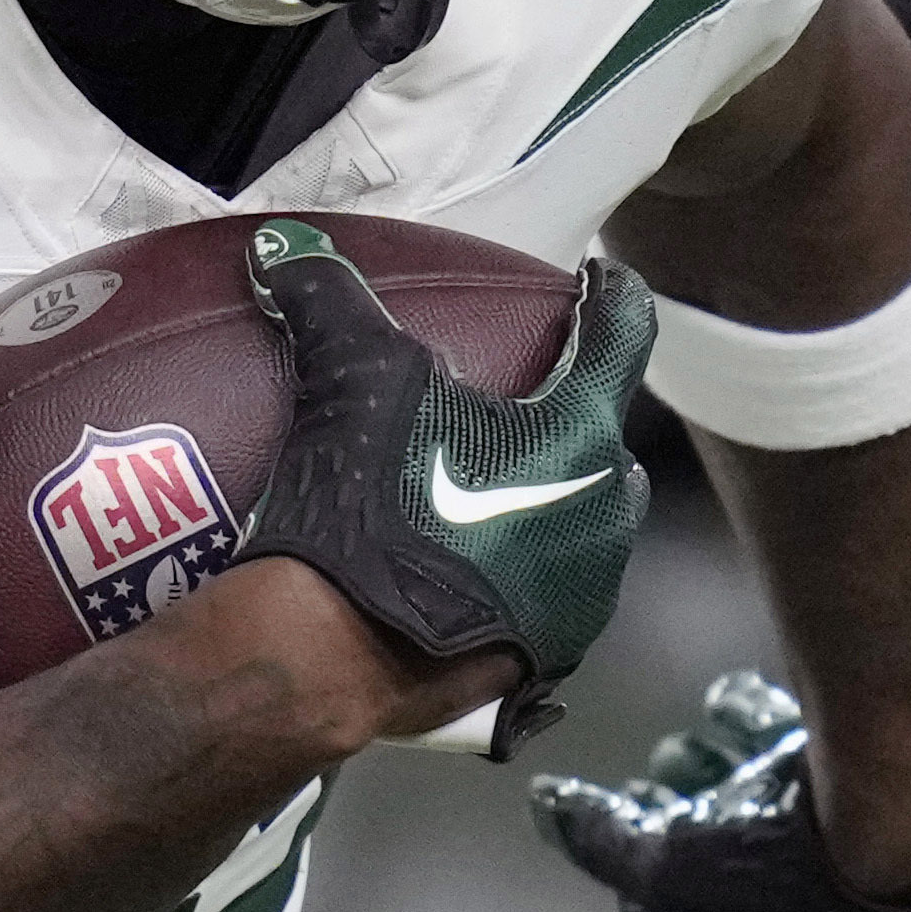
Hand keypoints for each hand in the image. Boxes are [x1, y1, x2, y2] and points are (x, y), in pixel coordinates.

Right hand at [247, 227, 653, 711]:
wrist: (339, 659)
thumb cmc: (366, 510)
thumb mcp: (349, 384)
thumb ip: (330, 303)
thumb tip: (287, 252)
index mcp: (581, 436)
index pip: (623, 335)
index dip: (611, 295)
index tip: (600, 281)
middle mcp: (603, 517)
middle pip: (605, 440)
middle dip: (575, 417)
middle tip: (521, 401)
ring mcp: (581, 596)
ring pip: (583, 524)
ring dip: (551, 499)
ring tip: (492, 487)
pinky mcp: (546, 656)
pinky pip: (546, 592)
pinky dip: (519, 569)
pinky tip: (468, 564)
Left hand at [531, 666, 910, 911]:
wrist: (904, 800)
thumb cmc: (773, 863)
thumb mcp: (664, 866)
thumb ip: (600, 841)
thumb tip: (544, 808)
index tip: (629, 891)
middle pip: (723, 883)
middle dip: (676, 833)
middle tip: (646, 792)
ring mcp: (842, 858)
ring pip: (760, 815)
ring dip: (712, 778)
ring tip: (677, 747)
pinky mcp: (867, 794)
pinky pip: (802, 762)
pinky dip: (762, 732)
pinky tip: (729, 700)